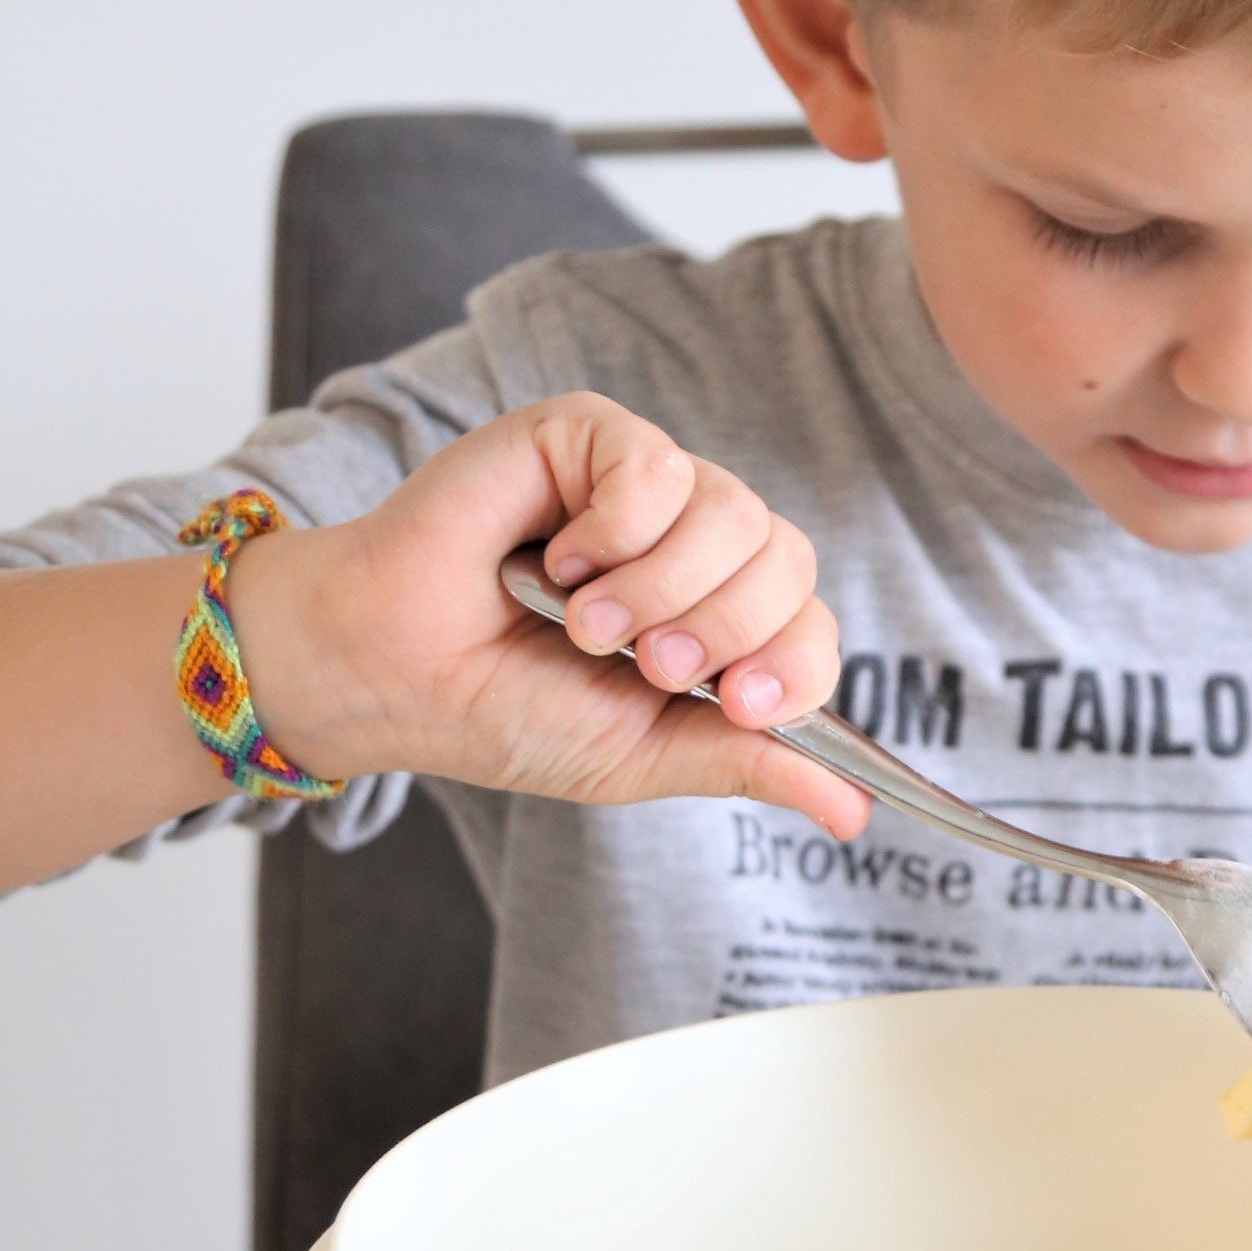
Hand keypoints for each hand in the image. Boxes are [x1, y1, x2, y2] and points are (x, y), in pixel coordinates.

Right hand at [231, 394, 870, 835]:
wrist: (397, 676)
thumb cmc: (508, 710)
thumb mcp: (642, 755)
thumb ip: (746, 762)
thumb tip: (853, 815)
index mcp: (718, 617)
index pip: (811, 623)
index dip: (793, 662)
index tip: (740, 702)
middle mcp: (696, 543)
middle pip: (787, 559)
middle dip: (723, 628)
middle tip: (645, 666)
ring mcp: (647, 486)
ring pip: (732, 512)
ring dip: (661, 587)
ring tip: (583, 624)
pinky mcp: (590, 435)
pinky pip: (656, 468)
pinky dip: (613, 530)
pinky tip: (554, 559)